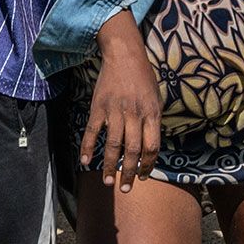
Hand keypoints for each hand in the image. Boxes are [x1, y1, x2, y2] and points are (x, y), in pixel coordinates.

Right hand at [81, 26, 162, 192]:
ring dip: (110, 166)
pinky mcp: (99, 106)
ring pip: (113, 144)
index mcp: (152, 113)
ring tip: (108, 182)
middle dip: (129, 172)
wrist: (124, 54)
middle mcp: (134, 114)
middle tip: (125, 188)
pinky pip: (92, 131)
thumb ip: (154, 121)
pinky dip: (88, 147)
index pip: (152, 146)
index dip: (148, 164)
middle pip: (133, 150)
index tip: (143, 176)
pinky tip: (86, 161)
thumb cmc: (144, 77)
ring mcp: (115, 111)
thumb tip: (151, 146)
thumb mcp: (157, 98)